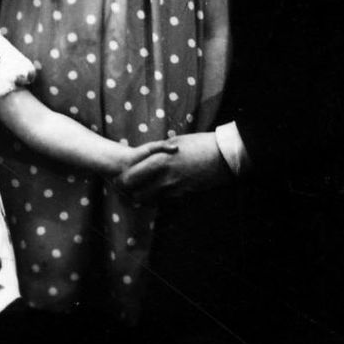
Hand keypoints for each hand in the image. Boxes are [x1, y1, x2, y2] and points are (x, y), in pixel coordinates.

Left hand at [117, 132, 231, 203]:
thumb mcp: (174, 142)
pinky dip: (161, 198)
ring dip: (146, 198)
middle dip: (131, 193)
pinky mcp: (186, 195)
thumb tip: (149, 155)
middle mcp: (166, 178)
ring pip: (152, 201)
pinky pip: (167, 201)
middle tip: (129, 189)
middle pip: (138, 195)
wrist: (223, 156)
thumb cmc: (199, 144)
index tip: (119, 179)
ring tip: (143, 191)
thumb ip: (158, 150)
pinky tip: (162, 191)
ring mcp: (177, 189)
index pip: (132, 177)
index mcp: (159, 161)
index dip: (123, 181)